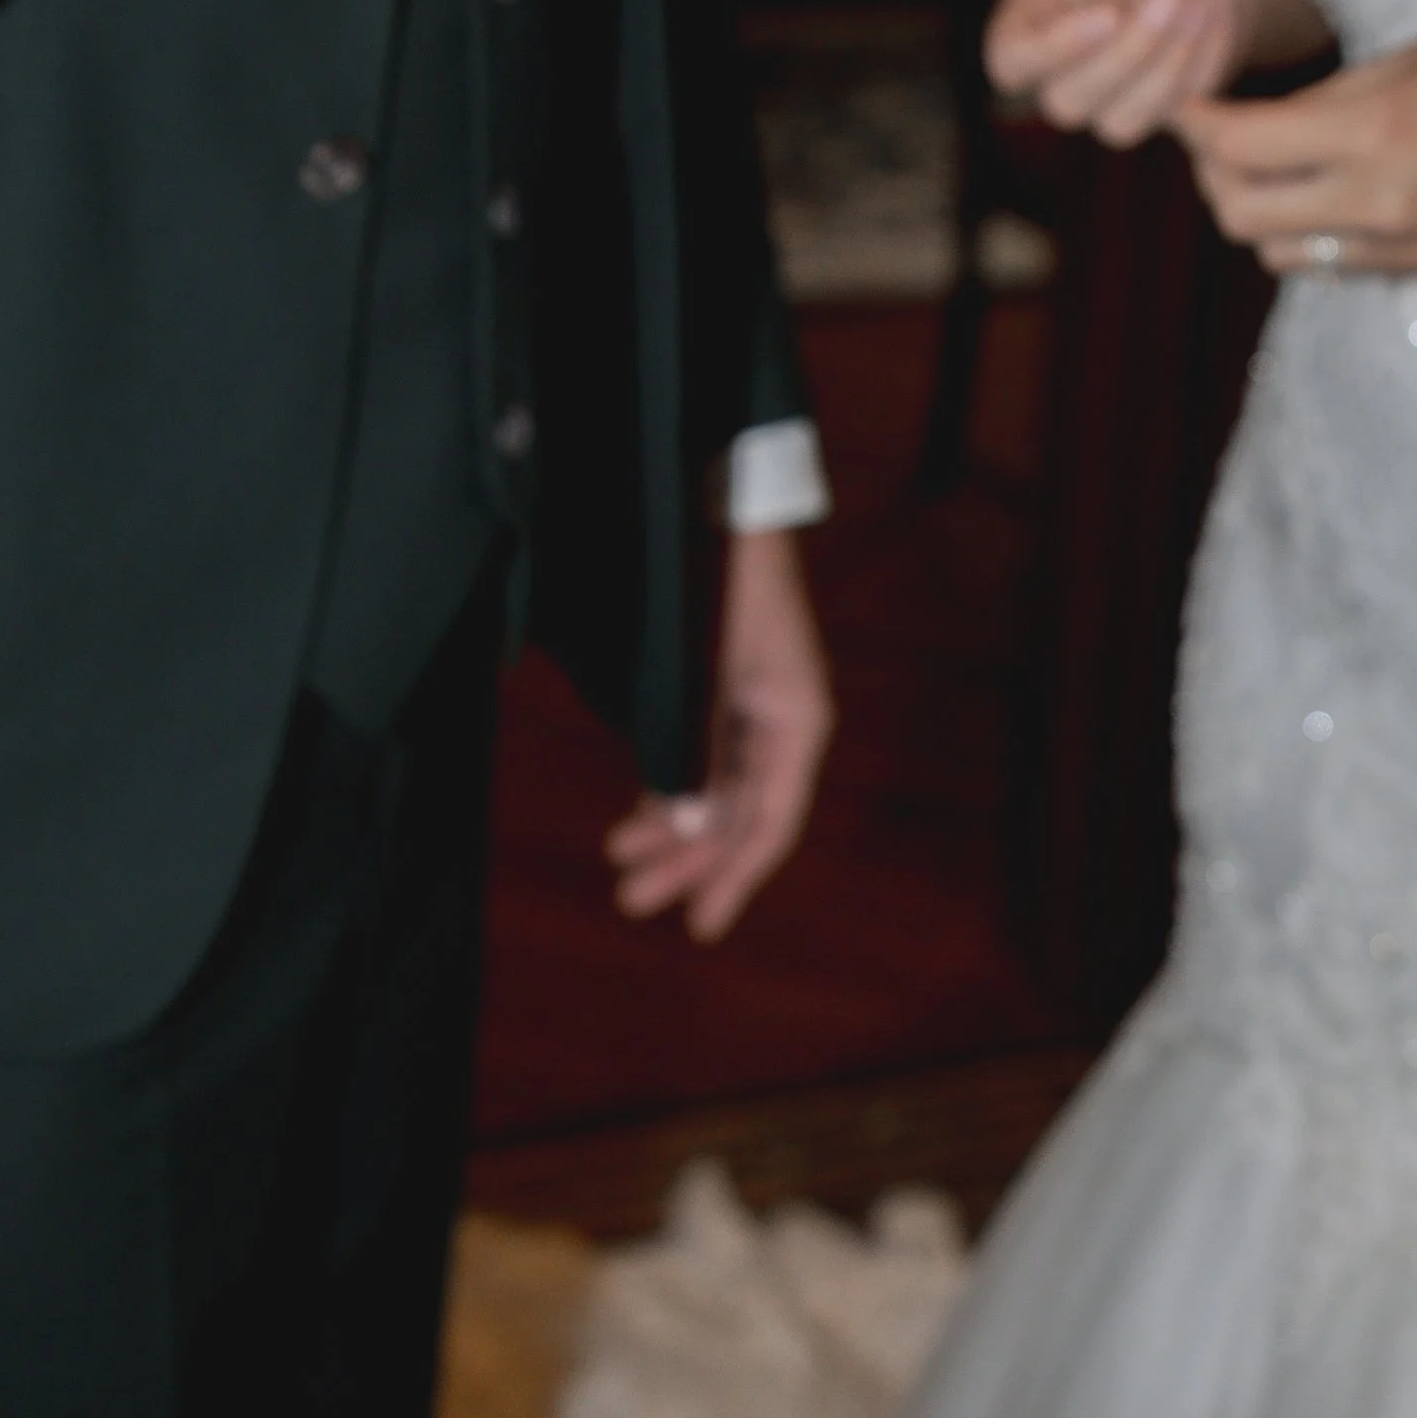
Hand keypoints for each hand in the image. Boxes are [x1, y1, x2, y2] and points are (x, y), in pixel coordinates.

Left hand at [607, 527, 833, 942]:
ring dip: (672, 825)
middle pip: (738, 811)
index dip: (734, 878)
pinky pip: (700, 753)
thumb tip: (690, 828)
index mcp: (795, 720)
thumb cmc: (713, 577)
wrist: (710, 490)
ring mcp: (750, 700)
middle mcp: (780, 718)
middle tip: (629, 898)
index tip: (699, 928)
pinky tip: (641, 809)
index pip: (769, 821)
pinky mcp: (720, 680)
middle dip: (687, 857)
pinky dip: (669, 784)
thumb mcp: (700, 671)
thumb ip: (694, 750)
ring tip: (620, 857)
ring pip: (714, 785)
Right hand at [985, 0, 1268, 144]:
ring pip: (1119, 124)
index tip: (1109, 13)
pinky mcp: (1156, 112)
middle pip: (1067, 103)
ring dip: (1165, 65)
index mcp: (1025, 17)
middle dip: (1126, 52)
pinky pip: (1171, 114)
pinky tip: (1212, 12)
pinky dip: (1197, 66)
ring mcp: (1104, 101)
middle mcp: (1056, 71)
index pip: (1010, 59)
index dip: (1052, 49)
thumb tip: (1118, 20)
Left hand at [1177, 32, 1416, 274]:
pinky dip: (1304, 232)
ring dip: (1254, 211)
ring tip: (1268, 167)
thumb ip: (1337, 96)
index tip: (1183, 99)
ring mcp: (1397, 249)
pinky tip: (1322, 193)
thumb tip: (1270, 119)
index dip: (1193, 123)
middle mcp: (1377, 204)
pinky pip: (1328, 264)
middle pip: (1237, 214)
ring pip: (1274, 250)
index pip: (1238, 147)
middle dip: (1211, 173)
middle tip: (1217, 134)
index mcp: (1377, 133)